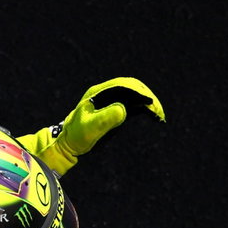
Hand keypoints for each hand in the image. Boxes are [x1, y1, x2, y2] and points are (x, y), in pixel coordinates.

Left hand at [17, 78, 165, 174]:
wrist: (68, 142)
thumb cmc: (77, 135)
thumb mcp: (90, 128)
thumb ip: (105, 118)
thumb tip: (123, 110)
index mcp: (99, 92)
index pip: (125, 85)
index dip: (140, 93)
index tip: (151, 105)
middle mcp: (106, 93)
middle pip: (133, 87)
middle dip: (148, 97)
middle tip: (159, 113)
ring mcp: (111, 100)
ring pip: (134, 95)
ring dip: (148, 103)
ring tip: (159, 116)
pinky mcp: (114, 110)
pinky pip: (132, 105)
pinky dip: (144, 109)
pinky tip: (152, 117)